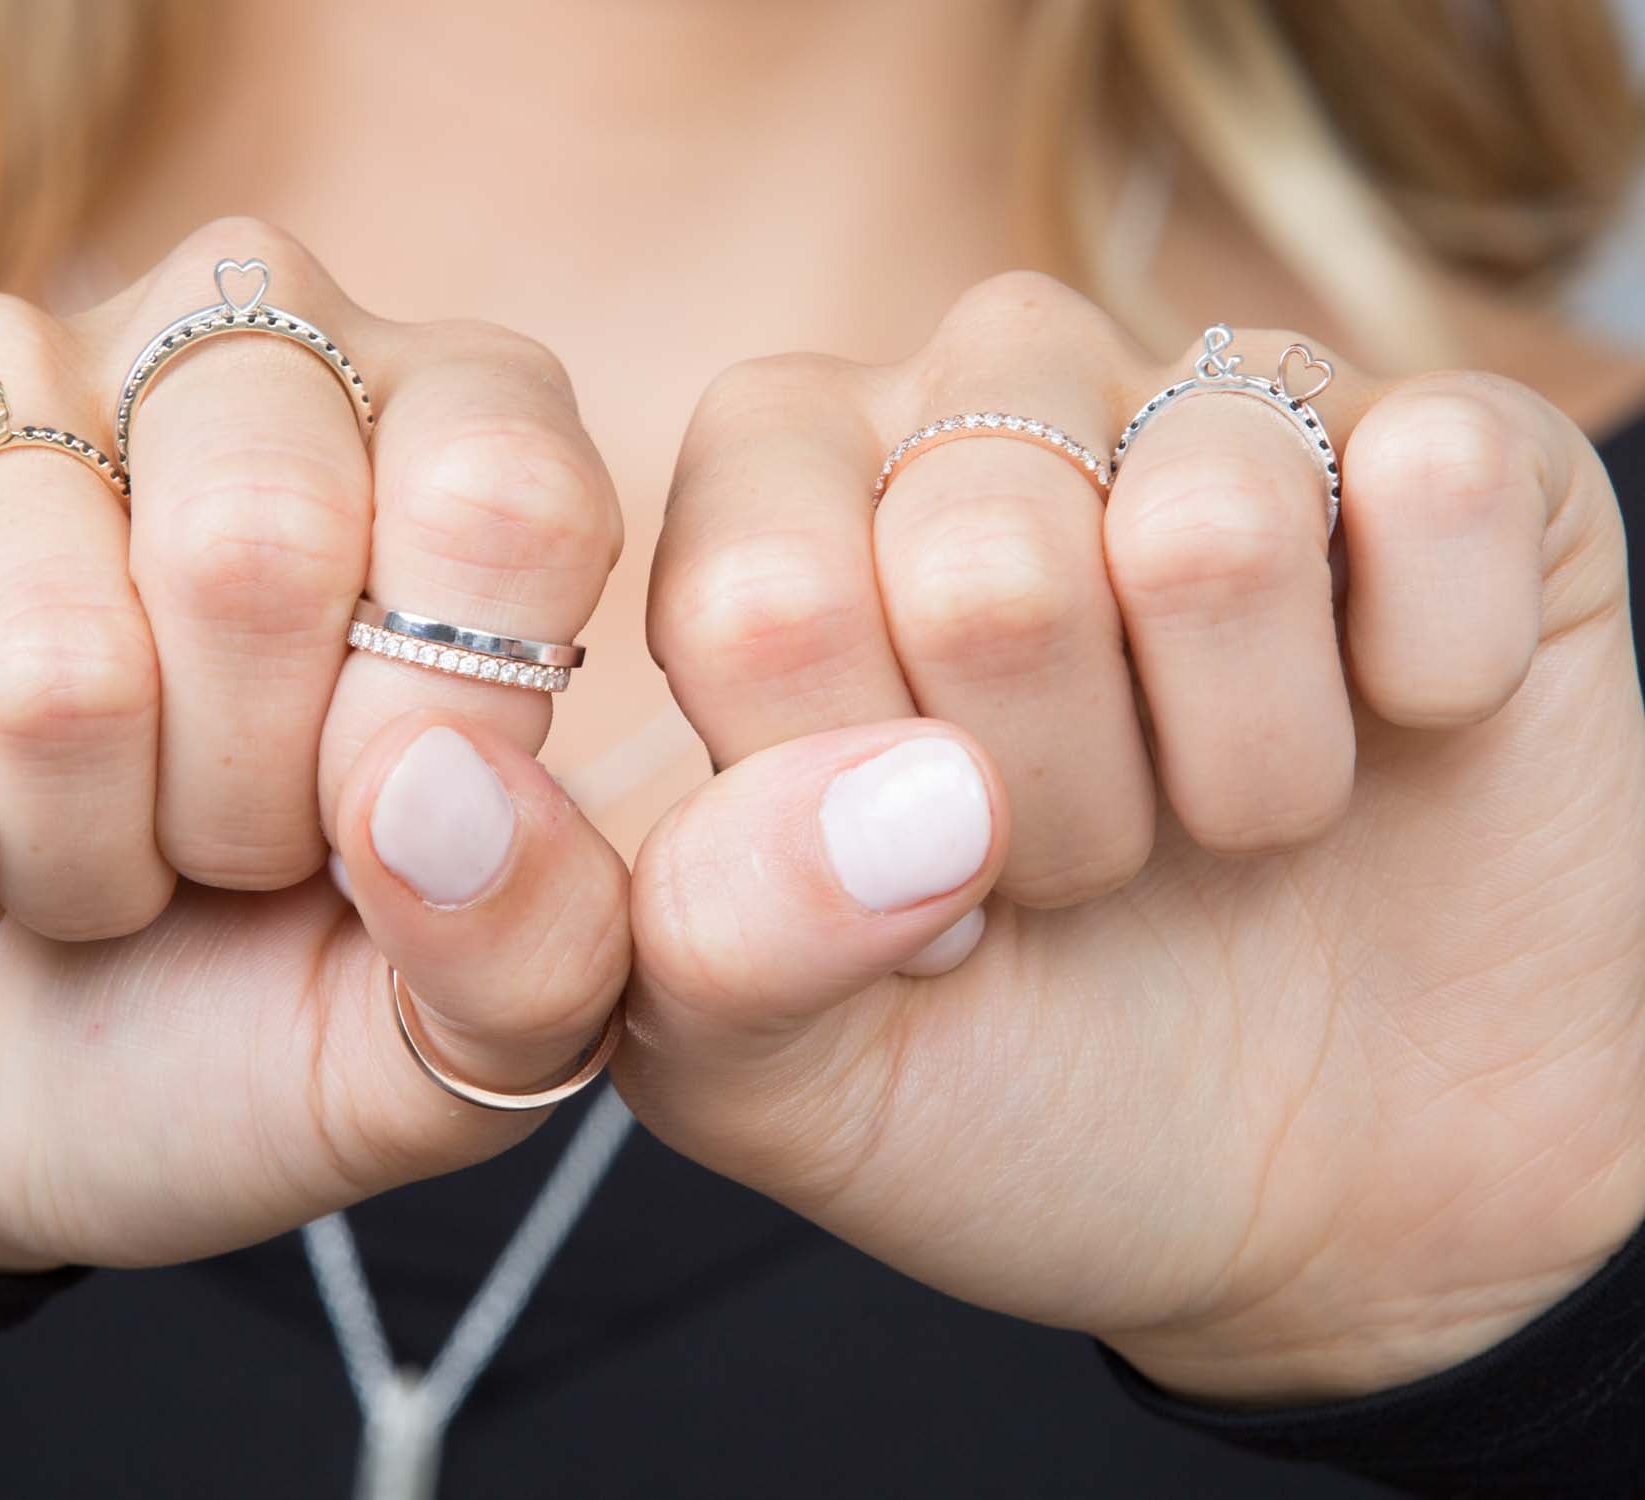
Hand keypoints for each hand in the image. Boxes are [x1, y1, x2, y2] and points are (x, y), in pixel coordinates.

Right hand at [0, 219, 627, 1269]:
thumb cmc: (233, 1010)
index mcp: (449, 428)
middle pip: (263, 549)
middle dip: (245, 806)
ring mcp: (0, 384)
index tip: (378, 827)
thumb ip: (541, 947)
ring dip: (78, 855)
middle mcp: (234, 340)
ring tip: (77, 842)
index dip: (437, 736)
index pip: (504, 498)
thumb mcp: (448, 1038)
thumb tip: (451, 800)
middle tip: (215, 844)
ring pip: (58, 670)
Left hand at [621, 274, 1644, 1402]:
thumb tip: (876, 792)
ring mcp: (1223, 412)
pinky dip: (1435, 674)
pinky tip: (1403, 720)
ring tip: (1232, 820)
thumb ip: (716, 940)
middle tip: (1087, 870)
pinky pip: (1443, 482)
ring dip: (1242, 769)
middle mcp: (990, 409)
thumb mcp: (794, 1078)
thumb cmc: (1019, 1084)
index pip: (755, 596)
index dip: (843, 814)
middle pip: (983, 564)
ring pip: (1216, 530)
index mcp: (788, 507)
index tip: (910, 902)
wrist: (1326, 1174)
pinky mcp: (1455, 447)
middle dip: (1048, 811)